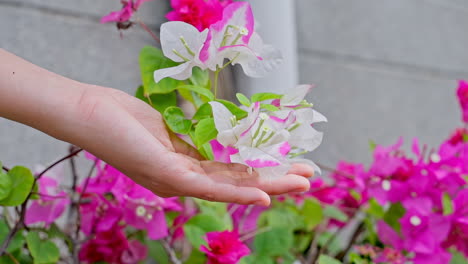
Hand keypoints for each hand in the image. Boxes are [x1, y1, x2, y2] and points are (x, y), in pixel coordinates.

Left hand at [70, 85, 312, 205]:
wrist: (86, 113)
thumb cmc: (123, 118)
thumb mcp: (165, 129)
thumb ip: (191, 138)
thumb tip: (216, 130)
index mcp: (185, 169)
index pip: (232, 172)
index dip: (263, 171)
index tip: (290, 165)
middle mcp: (183, 181)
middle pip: (238, 181)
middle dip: (276, 180)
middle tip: (308, 178)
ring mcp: (176, 181)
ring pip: (231, 186)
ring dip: (269, 186)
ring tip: (301, 183)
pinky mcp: (168, 175)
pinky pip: (209, 186)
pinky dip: (238, 191)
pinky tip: (264, 195)